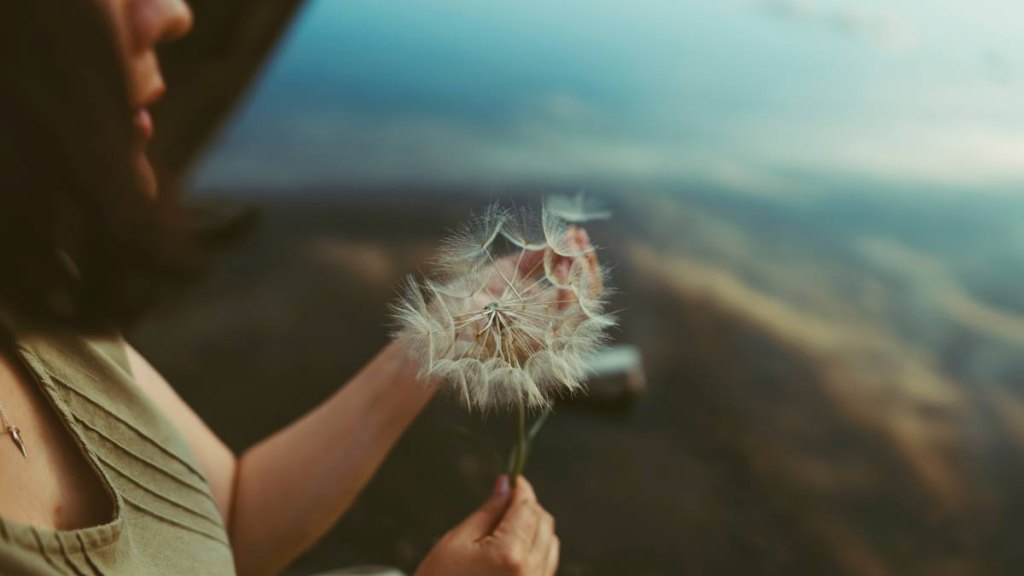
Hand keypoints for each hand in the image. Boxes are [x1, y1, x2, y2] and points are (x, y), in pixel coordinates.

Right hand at [414, 475, 559, 575]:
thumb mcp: (457, 541)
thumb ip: (488, 512)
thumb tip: (504, 485)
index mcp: (509, 555)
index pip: (526, 508)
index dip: (521, 489)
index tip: (514, 479)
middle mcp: (530, 573)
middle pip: (544, 522)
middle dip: (528, 506)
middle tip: (507, 500)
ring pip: (550, 542)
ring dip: (535, 527)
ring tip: (507, 525)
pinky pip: (547, 563)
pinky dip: (537, 548)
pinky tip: (514, 546)